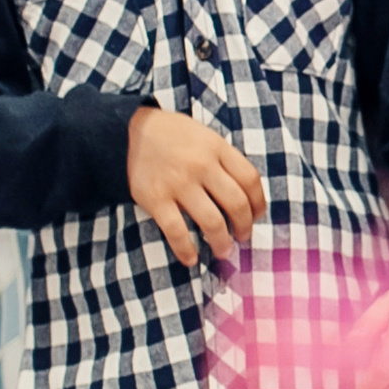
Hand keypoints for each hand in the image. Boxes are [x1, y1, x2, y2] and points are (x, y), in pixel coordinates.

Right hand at [128, 107, 265, 264]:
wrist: (131, 130)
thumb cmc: (174, 136)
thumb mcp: (206, 137)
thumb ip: (225, 161)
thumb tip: (246, 198)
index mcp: (217, 148)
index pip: (250, 180)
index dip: (258, 203)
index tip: (257, 216)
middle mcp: (201, 165)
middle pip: (236, 203)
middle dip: (244, 226)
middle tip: (243, 237)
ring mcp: (178, 182)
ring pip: (212, 221)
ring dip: (221, 242)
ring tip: (223, 251)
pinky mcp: (155, 198)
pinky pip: (176, 231)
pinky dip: (186, 250)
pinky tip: (191, 258)